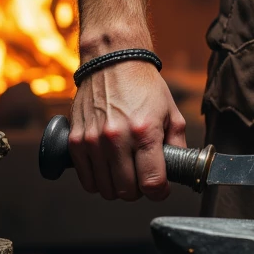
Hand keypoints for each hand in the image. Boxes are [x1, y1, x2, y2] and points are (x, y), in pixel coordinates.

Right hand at [68, 60, 186, 200]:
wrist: (112, 61)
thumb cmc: (143, 86)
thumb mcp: (170, 112)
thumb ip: (178, 145)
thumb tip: (179, 171)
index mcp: (144, 131)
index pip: (152, 183)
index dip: (159, 192)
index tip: (160, 188)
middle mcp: (116, 138)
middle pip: (127, 191)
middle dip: (139, 190)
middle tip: (142, 177)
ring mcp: (93, 141)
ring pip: (106, 190)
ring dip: (117, 187)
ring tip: (125, 171)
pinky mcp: (75, 141)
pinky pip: (86, 180)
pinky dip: (98, 181)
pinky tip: (107, 167)